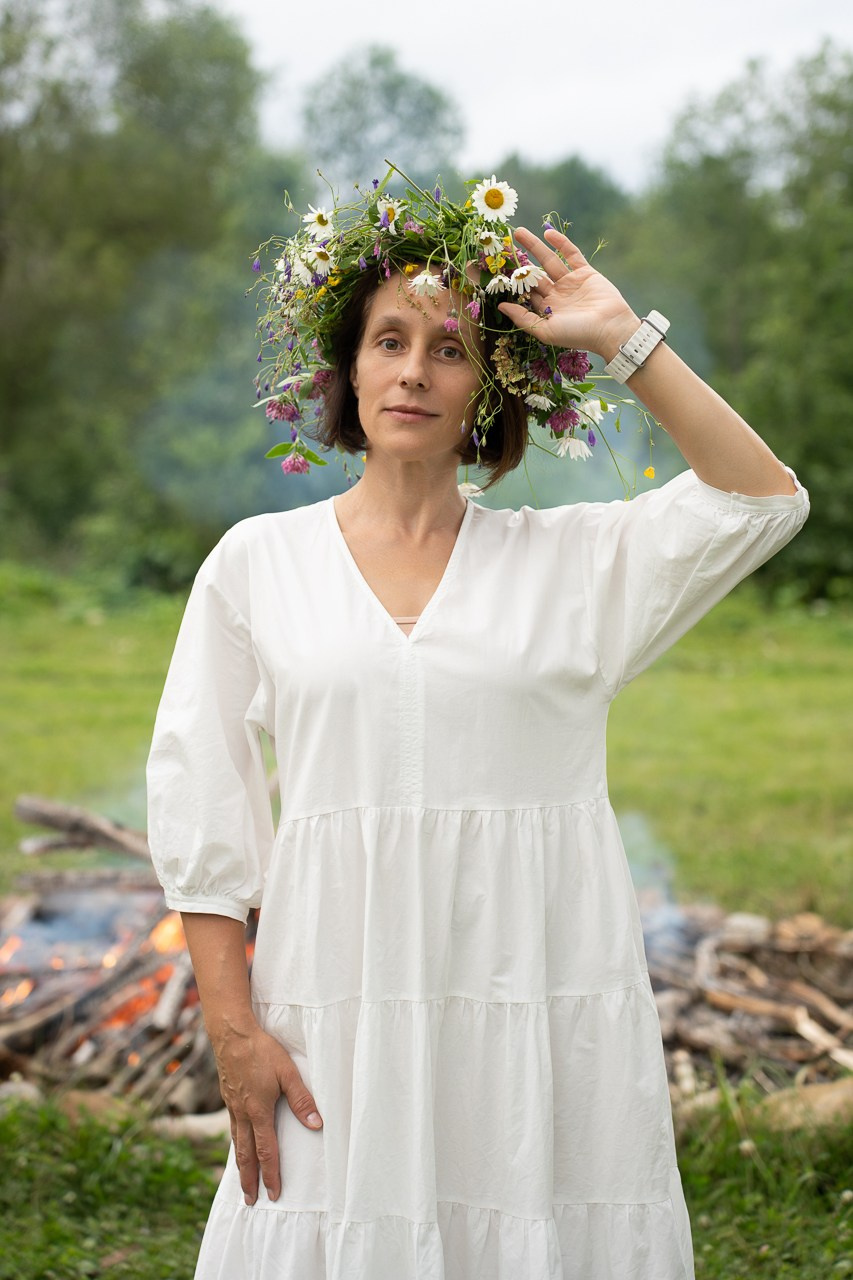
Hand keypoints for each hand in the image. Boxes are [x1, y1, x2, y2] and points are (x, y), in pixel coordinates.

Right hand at [211, 1022, 322, 1204]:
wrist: (231, 1034)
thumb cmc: (262, 1051)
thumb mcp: (288, 1073)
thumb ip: (302, 1100)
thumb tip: (316, 1125)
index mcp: (259, 1111)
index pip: (267, 1151)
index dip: (271, 1174)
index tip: (274, 1193)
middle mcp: (243, 1114)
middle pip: (246, 1155)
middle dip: (249, 1180)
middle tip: (250, 1201)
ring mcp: (233, 1106)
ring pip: (237, 1143)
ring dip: (241, 1166)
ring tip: (243, 1181)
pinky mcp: (228, 1097)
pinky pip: (233, 1128)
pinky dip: (236, 1144)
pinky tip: (239, 1144)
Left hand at [497, 226, 639, 357]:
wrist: (610, 328)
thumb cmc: (577, 334)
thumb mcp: (545, 330)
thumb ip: (522, 318)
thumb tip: (500, 306)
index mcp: (547, 311)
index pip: (525, 294)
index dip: (512, 282)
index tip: (495, 268)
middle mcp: (557, 296)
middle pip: (534, 275)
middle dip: (520, 261)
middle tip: (503, 246)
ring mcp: (571, 282)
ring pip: (549, 261)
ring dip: (535, 246)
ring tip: (519, 232)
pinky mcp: (586, 272)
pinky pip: (571, 254)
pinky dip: (561, 243)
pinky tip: (547, 233)